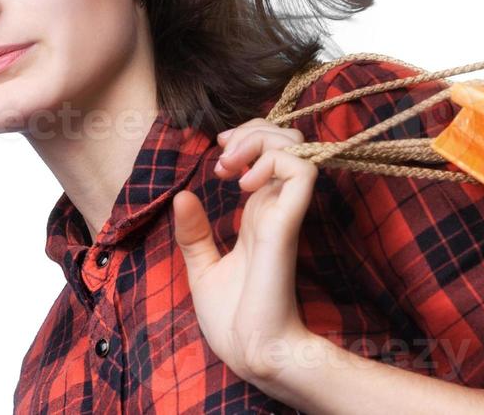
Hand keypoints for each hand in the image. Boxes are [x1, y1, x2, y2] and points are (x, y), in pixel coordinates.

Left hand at [172, 118, 318, 385]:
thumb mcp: (202, 267)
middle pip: (286, 139)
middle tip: (222, 156)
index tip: (217, 152)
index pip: (270, 151)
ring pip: (295, 146)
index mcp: (258, 214)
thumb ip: (195, 234)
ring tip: (230, 166)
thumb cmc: (232, 319)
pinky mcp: (286, 226)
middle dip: (252, 130)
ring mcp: (283, 214)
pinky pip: (301, 172)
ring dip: (260, 141)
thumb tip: (182, 196)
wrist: (249, 353)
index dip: (246, 137)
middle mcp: (275, 208)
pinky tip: (243, 183)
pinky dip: (272, 161)